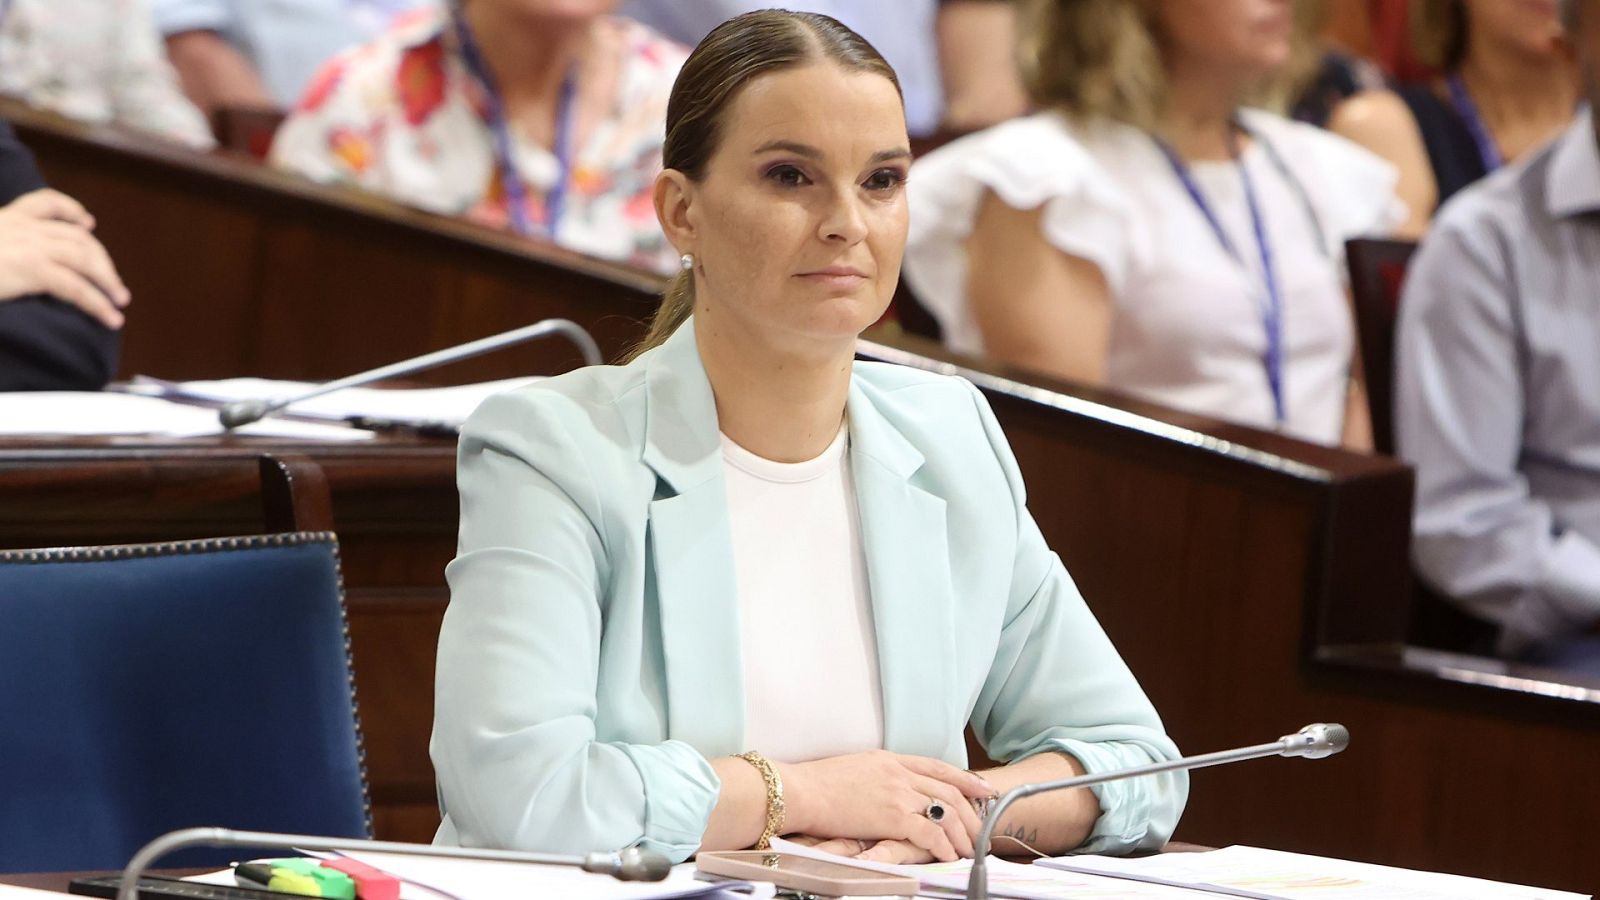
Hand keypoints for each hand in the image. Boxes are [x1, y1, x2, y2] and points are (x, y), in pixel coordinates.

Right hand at [0, 189, 129, 327]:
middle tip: (113, 282)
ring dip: (107, 280)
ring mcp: (29, 245)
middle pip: (77, 236)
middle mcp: (20, 227)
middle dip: (100, 259)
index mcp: (3, 219)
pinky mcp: (32, 269)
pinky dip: (99, 303)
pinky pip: (77, 287)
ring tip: (119, 302)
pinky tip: (110, 318)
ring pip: (85, 258)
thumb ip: (0, 247)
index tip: (88, 222)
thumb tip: (10, 263)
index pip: (44, 203)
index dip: (71, 211)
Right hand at [780, 750, 993, 861]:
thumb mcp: (855, 767)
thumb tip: (886, 785)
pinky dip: (943, 845)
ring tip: (969, 850)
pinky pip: (930, 832)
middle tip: (982, 830)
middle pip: (949, 791)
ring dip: (962, 834)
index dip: (965, 779)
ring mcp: (897, 793)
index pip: (938, 767)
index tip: (983, 789)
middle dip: (971, 813)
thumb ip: (879, 774)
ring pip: (945, 812)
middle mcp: (899, 773)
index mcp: (891, 759)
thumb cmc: (816, 783)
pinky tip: (949, 856)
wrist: (799, 791)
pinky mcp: (891, 816)